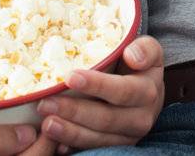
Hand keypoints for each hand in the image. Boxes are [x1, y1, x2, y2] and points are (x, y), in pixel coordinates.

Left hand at [34, 35, 163, 151]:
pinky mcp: (115, 147)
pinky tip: (57, 144)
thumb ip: (145, 49)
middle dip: (74, 112)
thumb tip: (132, 56)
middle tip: (45, 104)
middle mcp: (141, 118)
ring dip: (70, 132)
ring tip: (47, 124)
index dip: (97, 85)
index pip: (122, 90)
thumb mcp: (148, 50)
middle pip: (105, 118)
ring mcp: (128, 136)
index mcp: (147, 91)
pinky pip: (93, 150)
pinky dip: (74, 147)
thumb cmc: (138, 65)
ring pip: (98, 138)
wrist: (147, 92)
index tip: (70, 77)